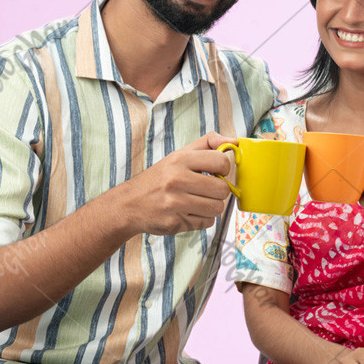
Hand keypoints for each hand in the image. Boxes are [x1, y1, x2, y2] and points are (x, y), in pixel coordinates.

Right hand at [119, 131, 237, 234]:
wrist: (129, 204)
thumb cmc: (159, 178)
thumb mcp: (178, 155)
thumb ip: (206, 144)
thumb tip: (234, 140)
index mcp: (180, 159)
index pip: (221, 161)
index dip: (223, 168)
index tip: (215, 171)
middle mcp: (177, 180)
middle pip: (222, 189)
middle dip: (218, 191)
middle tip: (205, 189)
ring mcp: (175, 203)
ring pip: (217, 208)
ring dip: (211, 206)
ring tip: (197, 201)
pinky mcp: (175, 222)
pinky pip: (207, 222)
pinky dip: (202, 219)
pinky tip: (188, 212)